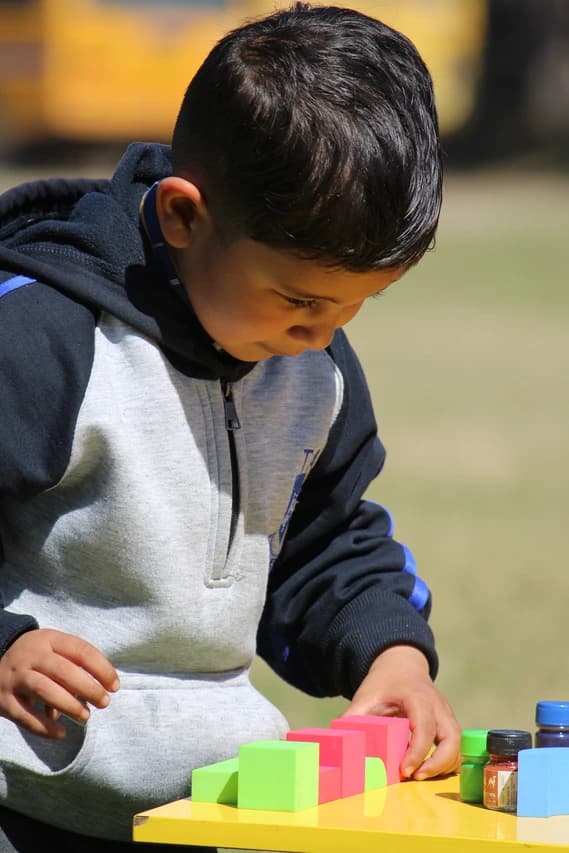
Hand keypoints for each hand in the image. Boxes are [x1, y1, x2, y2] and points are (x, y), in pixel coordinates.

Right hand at [0, 628, 119, 738]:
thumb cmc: (36, 659)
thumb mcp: (53, 650)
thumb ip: (75, 666)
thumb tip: (101, 690)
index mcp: (49, 639)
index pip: (80, 650)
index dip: (101, 668)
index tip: (115, 686)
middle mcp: (31, 656)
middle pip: (63, 670)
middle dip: (88, 688)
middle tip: (104, 702)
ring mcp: (15, 677)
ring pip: (44, 690)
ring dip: (69, 705)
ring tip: (85, 717)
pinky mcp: (4, 700)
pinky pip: (25, 715)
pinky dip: (44, 727)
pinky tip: (61, 733)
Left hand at [341, 644, 459, 779]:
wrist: (401, 667)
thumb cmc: (385, 682)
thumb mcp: (367, 695)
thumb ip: (354, 717)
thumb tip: (339, 743)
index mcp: (418, 697)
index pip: (424, 726)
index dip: (417, 751)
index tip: (404, 771)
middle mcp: (437, 706)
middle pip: (452, 738)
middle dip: (438, 763)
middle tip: (416, 777)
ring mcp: (446, 716)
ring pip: (457, 746)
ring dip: (443, 766)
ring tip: (419, 776)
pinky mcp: (447, 725)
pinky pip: (454, 748)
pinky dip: (445, 763)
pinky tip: (426, 770)